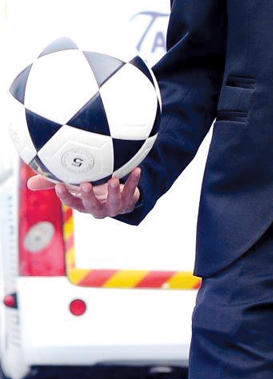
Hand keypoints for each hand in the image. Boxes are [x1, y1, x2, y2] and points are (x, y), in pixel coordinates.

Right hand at [27, 168, 141, 218]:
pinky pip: (132, 191)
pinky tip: (137, 169)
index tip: (60, 185)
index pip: (72, 203)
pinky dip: (134, 181)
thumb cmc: (94, 189)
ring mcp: (114, 207)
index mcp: (84, 206)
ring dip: (113, 191)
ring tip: (112, 179)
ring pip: (114, 202)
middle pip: (91, 206)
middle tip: (85, 184)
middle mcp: (98, 209)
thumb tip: (29, 182)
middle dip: (88, 196)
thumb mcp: (76, 186)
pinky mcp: (129, 201)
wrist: (122, 198)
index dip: (66, 196)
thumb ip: (55, 183)